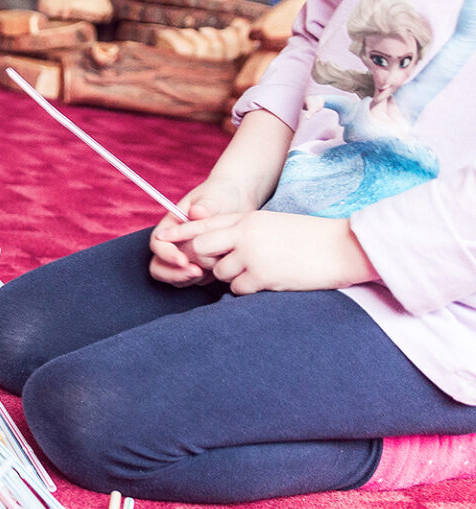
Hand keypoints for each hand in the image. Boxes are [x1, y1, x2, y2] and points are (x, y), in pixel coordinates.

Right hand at [149, 178, 256, 285]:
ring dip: (189, 279)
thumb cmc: (222, 194)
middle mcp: (175, 243)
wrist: (240, 201)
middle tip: (196, 273)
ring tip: (210, 273)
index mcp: (171, 226)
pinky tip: (220, 271)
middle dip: (174, 273)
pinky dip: (204, 280)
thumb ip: (205, 205)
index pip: (158, 243)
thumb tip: (196, 213)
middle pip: (159, 265)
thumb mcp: (214, 197)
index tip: (182, 260)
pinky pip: (196, 280)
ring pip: (177, 276)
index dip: (166, 254)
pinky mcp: (202, 265)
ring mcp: (187, 256)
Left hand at [165, 210, 377, 293]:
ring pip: (220, 273)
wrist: (346, 247)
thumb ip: (244, 231)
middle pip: (199, 249)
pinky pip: (238, 289)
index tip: (162, 238)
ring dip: (234, 278)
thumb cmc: (311, 237)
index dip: (179, 232)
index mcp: (246, 218)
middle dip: (206, 262)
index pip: (201, 223)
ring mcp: (251, 254)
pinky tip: (270, 281)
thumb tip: (218, 247)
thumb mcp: (272, 224)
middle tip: (226, 267)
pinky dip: (249, 290)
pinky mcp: (262, 275)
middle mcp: (243, 233)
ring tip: (263, 272)